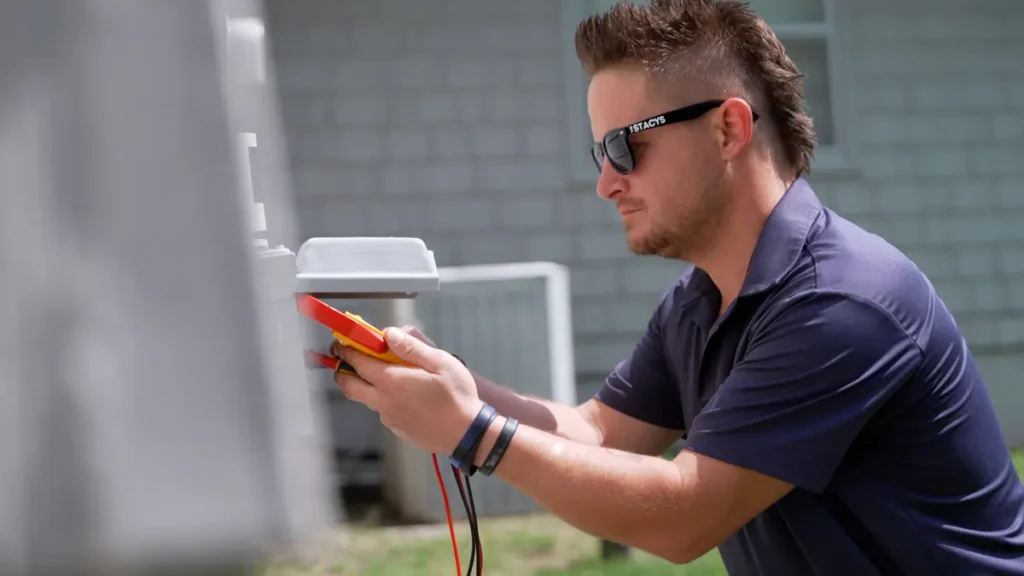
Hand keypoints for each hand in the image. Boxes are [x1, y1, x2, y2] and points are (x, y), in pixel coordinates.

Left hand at [334, 327, 483, 455]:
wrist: (466, 434)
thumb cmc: (457, 396)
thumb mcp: (440, 363)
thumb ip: (412, 348)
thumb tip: (389, 334)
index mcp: (391, 380)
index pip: (357, 362)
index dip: (347, 349)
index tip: (342, 341)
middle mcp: (383, 400)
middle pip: (348, 385)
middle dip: (342, 370)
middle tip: (347, 358)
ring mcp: (388, 417)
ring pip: (365, 398)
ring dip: (365, 384)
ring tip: (382, 374)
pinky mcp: (396, 428)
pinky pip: (382, 410)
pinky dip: (383, 398)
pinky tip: (404, 395)